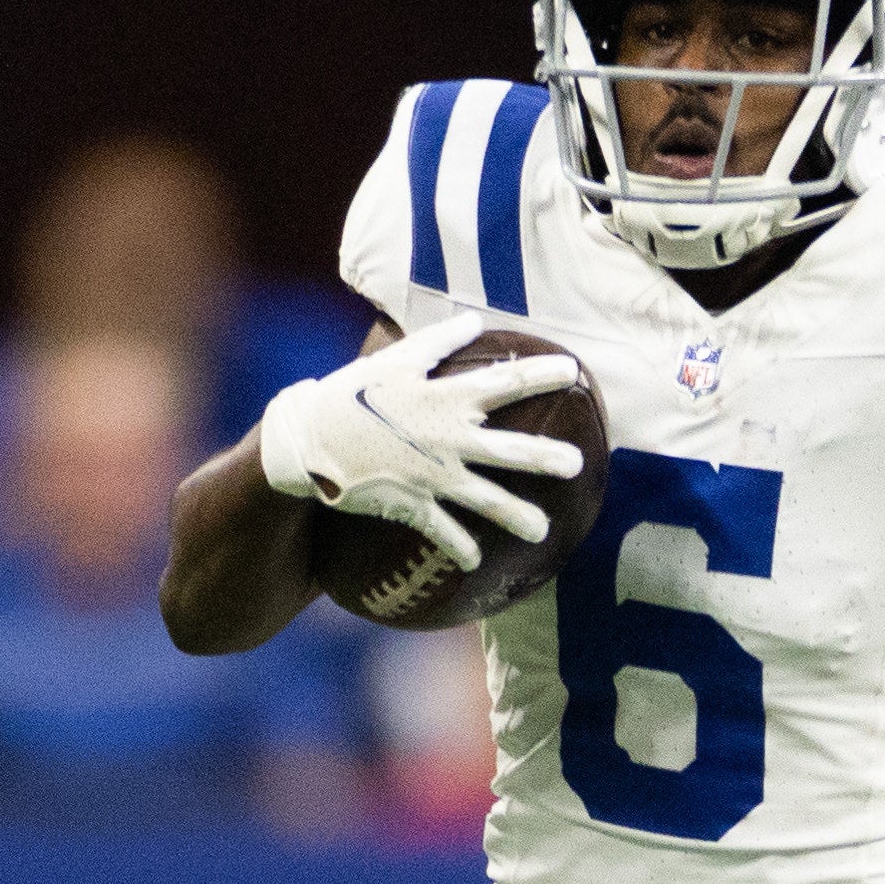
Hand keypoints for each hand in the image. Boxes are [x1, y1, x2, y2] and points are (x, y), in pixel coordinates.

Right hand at [256, 313, 585, 575]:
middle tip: (577, 466)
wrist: (307, 439)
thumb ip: (438, 341)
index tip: (574, 371)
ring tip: (543, 532)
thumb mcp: (394, 358)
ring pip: (485, 500)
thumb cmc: (352, 393)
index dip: (542, 374)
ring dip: (516, 517)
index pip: (506, 382)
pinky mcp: (411, 503)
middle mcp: (447, 438)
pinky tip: (477, 562)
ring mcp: (431, 475)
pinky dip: (460, 548)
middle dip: (546, 459)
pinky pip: (443, 531)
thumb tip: (475, 321)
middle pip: (510, 450)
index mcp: (446, 397)